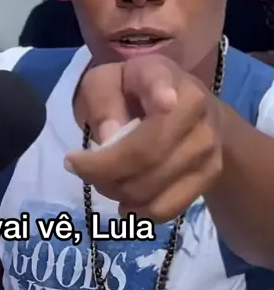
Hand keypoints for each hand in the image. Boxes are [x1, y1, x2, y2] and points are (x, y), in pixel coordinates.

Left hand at [65, 55, 223, 222]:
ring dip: (116, 193)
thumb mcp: (107, 81)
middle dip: (102, 171)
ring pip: (153, 187)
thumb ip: (103, 99)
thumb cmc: (134, 91)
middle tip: (80, 168)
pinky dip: (139, 212)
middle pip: (146, 154)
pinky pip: (167, 208)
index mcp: (165, 77)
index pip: (161, 86)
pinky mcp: (208, 177)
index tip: (163, 102)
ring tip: (104, 180)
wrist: (185, 107)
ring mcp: (207, 147)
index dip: (161, 93)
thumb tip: (109, 136)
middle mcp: (196, 111)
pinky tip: (125, 201)